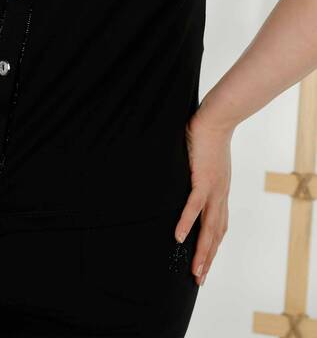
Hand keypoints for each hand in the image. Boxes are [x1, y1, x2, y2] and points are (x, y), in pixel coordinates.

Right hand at [174, 106, 232, 285]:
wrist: (216, 119)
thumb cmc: (207, 135)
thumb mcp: (202, 161)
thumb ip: (194, 174)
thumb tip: (178, 179)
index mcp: (220, 191)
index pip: (219, 226)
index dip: (212, 247)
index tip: (205, 264)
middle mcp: (220, 195)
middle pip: (216, 235)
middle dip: (208, 259)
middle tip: (198, 280)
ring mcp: (213, 189)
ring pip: (208, 228)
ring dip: (201, 252)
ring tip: (194, 271)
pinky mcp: (203, 179)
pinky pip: (194, 206)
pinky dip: (186, 223)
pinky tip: (178, 237)